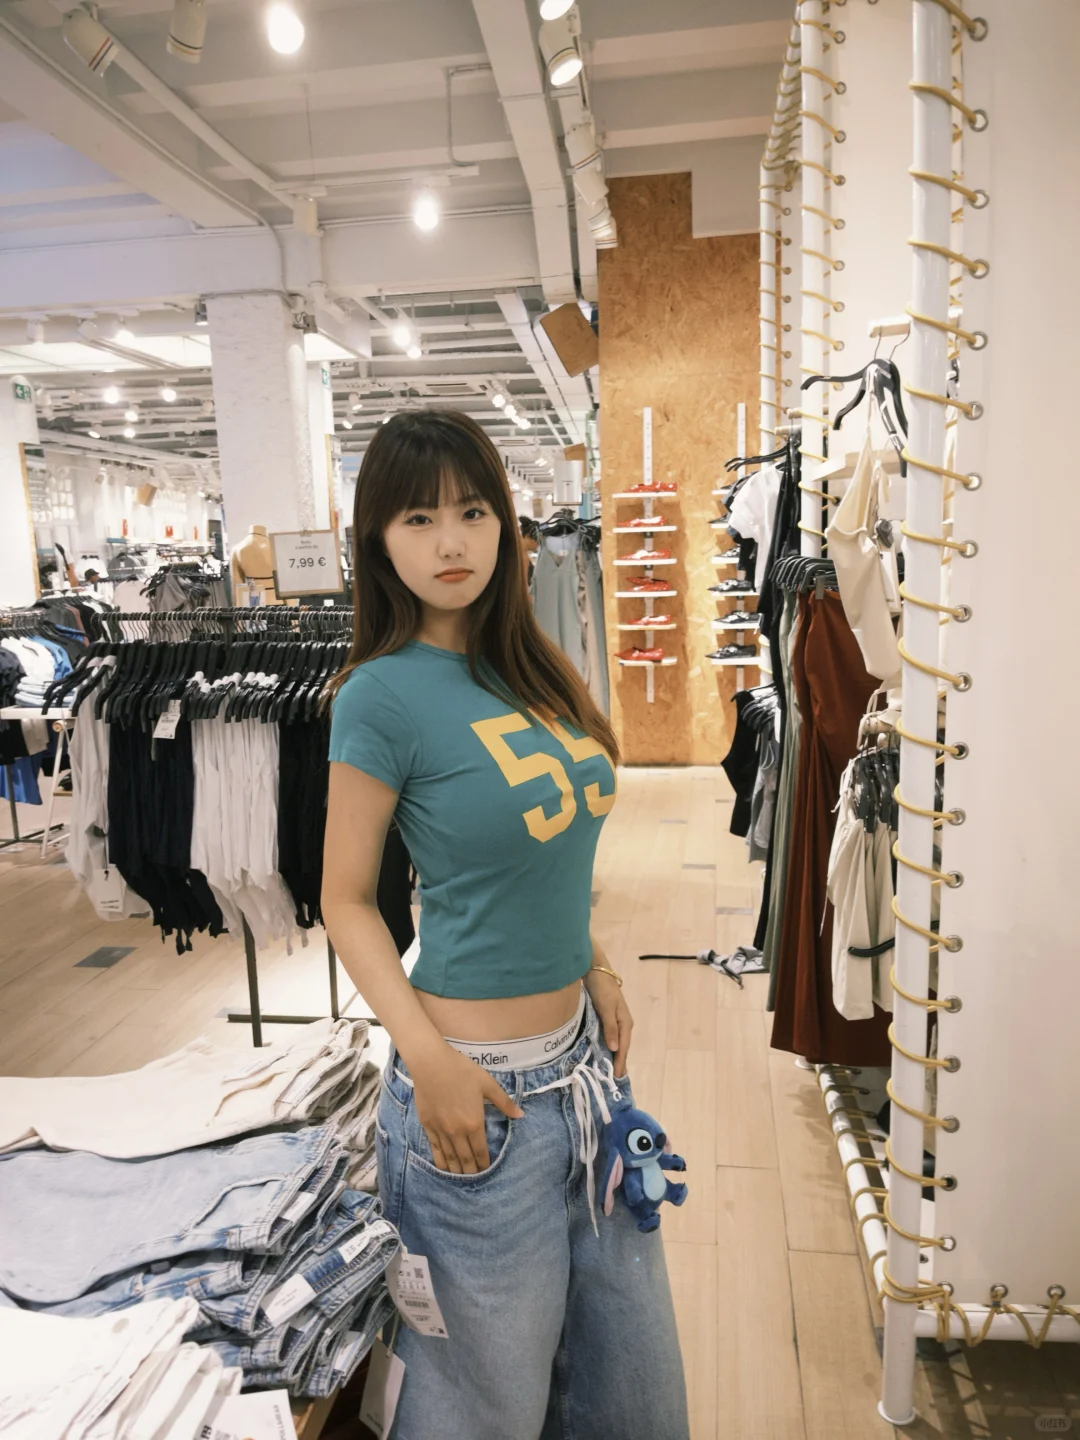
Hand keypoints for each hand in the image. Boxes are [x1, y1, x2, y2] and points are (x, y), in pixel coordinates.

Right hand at [410, 1044, 523, 1173]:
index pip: (481, 1151)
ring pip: (450, 1158)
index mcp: (474, 1122)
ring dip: (457, 1171)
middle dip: (471, 1172)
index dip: (484, 1164)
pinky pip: (435, 1149)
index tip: (487, 1171)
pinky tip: (444, 1167)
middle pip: (465, 1159)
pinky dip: (441, 1161)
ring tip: (461, 1178)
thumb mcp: (487, 1083)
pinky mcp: (428, 1126)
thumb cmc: (462, 1071)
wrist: (431, 1064)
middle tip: (475, 1179)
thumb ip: (504, 1102)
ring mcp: (441, 1130)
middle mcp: (457, 1131)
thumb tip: (520, 1115)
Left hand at [584, 970, 633, 1077]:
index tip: (616, 1077)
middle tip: (613, 1080)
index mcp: (625, 1022)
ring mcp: (616, 1020)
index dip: (620, 1062)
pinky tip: (603, 1052)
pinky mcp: (607, 1017)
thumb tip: (615, 1048)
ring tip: (609, 1071)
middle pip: (622, 1047)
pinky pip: (610, 1037)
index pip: (623, 1047)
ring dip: (614, 1056)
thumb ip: (610, 1027)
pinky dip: (608, 1047)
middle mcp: (623, 1023)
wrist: (596, 969)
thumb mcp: (606, 1007)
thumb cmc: (602, 988)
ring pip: (616, 1042)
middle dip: (619, 1062)